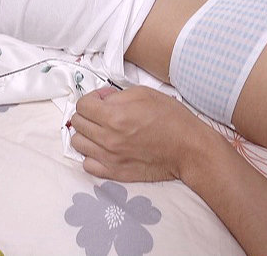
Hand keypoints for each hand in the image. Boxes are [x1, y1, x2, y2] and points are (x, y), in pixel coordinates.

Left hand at [70, 85, 209, 181]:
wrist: (189, 149)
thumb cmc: (172, 119)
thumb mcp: (145, 93)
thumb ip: (117, 95)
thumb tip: (102, 99)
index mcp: (114, 117)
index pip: (81, 106)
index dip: (91, 99)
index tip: (102, 100)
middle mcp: (108, 139)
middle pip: (77, 123)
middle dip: (88, 114)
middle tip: (102, 113)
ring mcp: (110, 158)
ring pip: (78, 143)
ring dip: (86, 134)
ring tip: (101, 131)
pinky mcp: (115, 172)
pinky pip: (87, 164)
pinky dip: (91, 155)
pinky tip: (102, 149)